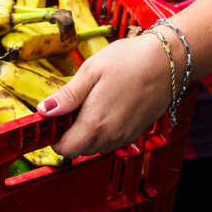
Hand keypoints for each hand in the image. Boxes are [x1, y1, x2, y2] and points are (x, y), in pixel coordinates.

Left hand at [36, 33, 172, 157]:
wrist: (166, 61)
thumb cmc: (129, 61)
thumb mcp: (91, 71)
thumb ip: (67, 96)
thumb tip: (45, 110)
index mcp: (95, 123)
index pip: (65, 149)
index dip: (54, 136)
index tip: (51, 118)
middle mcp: (111, 136)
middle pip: (79, 150)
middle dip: (69, 134)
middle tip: (68, 106)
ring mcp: (125, 136)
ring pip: (95, 147)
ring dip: (85, 133)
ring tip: (88, 103)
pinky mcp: (135, 132)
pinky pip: (111, 141)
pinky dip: (102, 131)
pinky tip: (105, 106)